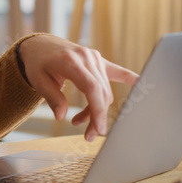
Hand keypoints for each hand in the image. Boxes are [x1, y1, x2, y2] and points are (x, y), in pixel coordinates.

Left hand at [18, 35, 138, 141]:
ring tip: (78, 121)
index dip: (98, 110)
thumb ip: (52, 97)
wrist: (40, 46)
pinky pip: (118, 72)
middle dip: (97, 117)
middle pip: (101, 92)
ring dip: (97, 109)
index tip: (99, 129)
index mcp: (71, 62)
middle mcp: (87, 58)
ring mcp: (95, 58)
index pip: (92, 89)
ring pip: (105, 90)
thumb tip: (62, 116)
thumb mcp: (38, 80)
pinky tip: (144, 85)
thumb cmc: (38, 63)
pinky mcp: (99, 60)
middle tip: (88, 136)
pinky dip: (130, 79)